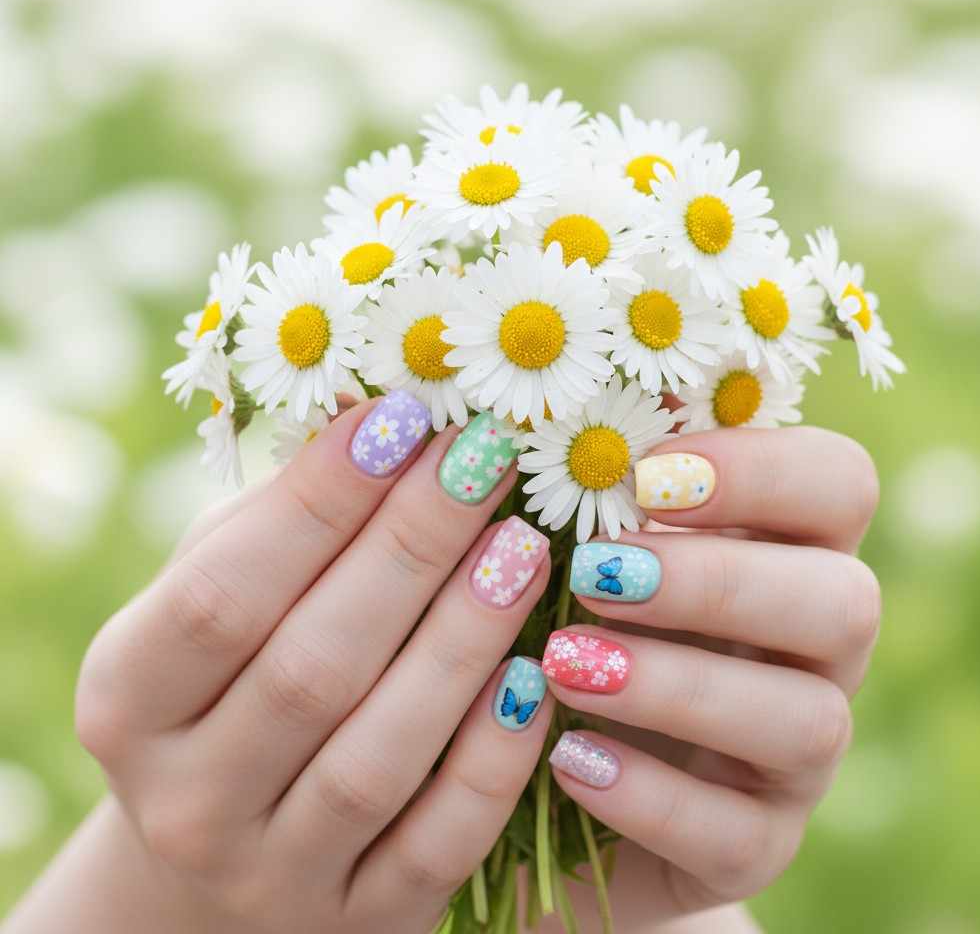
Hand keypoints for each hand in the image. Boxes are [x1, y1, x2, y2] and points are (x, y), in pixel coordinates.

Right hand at [65, 395, 554, 933]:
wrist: (229, 849)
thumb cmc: (232, 679)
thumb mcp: (220, 594)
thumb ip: (280, 522)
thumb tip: (385, 416)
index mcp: (125, 701)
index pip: (220, 594)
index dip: (319, 502)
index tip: (404, 417)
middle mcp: (185, 801)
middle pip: (311, 665)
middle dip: (411, 547)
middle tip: (485, 459)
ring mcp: (272, 877)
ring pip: (379, 754)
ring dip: (462, 638)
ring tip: (524, 543)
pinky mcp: (363, 921)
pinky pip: (441, 842)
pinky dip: (494, 754)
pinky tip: (535, 670)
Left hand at [542, 426, 879, 914]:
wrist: (520, 771)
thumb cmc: (539, 616)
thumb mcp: (551, 537)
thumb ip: (569, 466)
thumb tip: (537, 382)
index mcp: (778, 545)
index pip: (838, 483)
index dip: (758, 471)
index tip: (644, 476)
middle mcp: (810, 646)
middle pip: (846, 599)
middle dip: (718, 581)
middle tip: (595, 575)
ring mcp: (794, 753)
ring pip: (811, 721)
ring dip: (681, 685)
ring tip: (563, 666)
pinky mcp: (756, 843)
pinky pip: (744, 835)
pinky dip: (652, 796)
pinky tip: (565, 757)